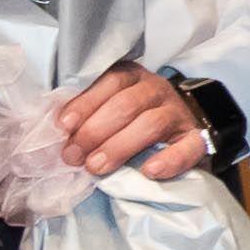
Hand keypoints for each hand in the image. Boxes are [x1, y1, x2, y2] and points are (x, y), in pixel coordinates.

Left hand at [50, 66, 210, 179]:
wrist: (175, 130)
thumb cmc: (128, 121)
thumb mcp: (106, 108)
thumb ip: (86, 115)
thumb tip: (53, 132)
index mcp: (132, 77)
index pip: (110, 81)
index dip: (85, 103)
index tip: (63, 126)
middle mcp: (156, 90)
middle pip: (128, 104)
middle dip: (95, 131)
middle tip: (74, 156)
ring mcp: (178, 113)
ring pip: (152, 123)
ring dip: (120, 146)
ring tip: (97, 167)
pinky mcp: (196, 138)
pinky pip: (190, 147)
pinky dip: (170, 159)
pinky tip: (149, 171)